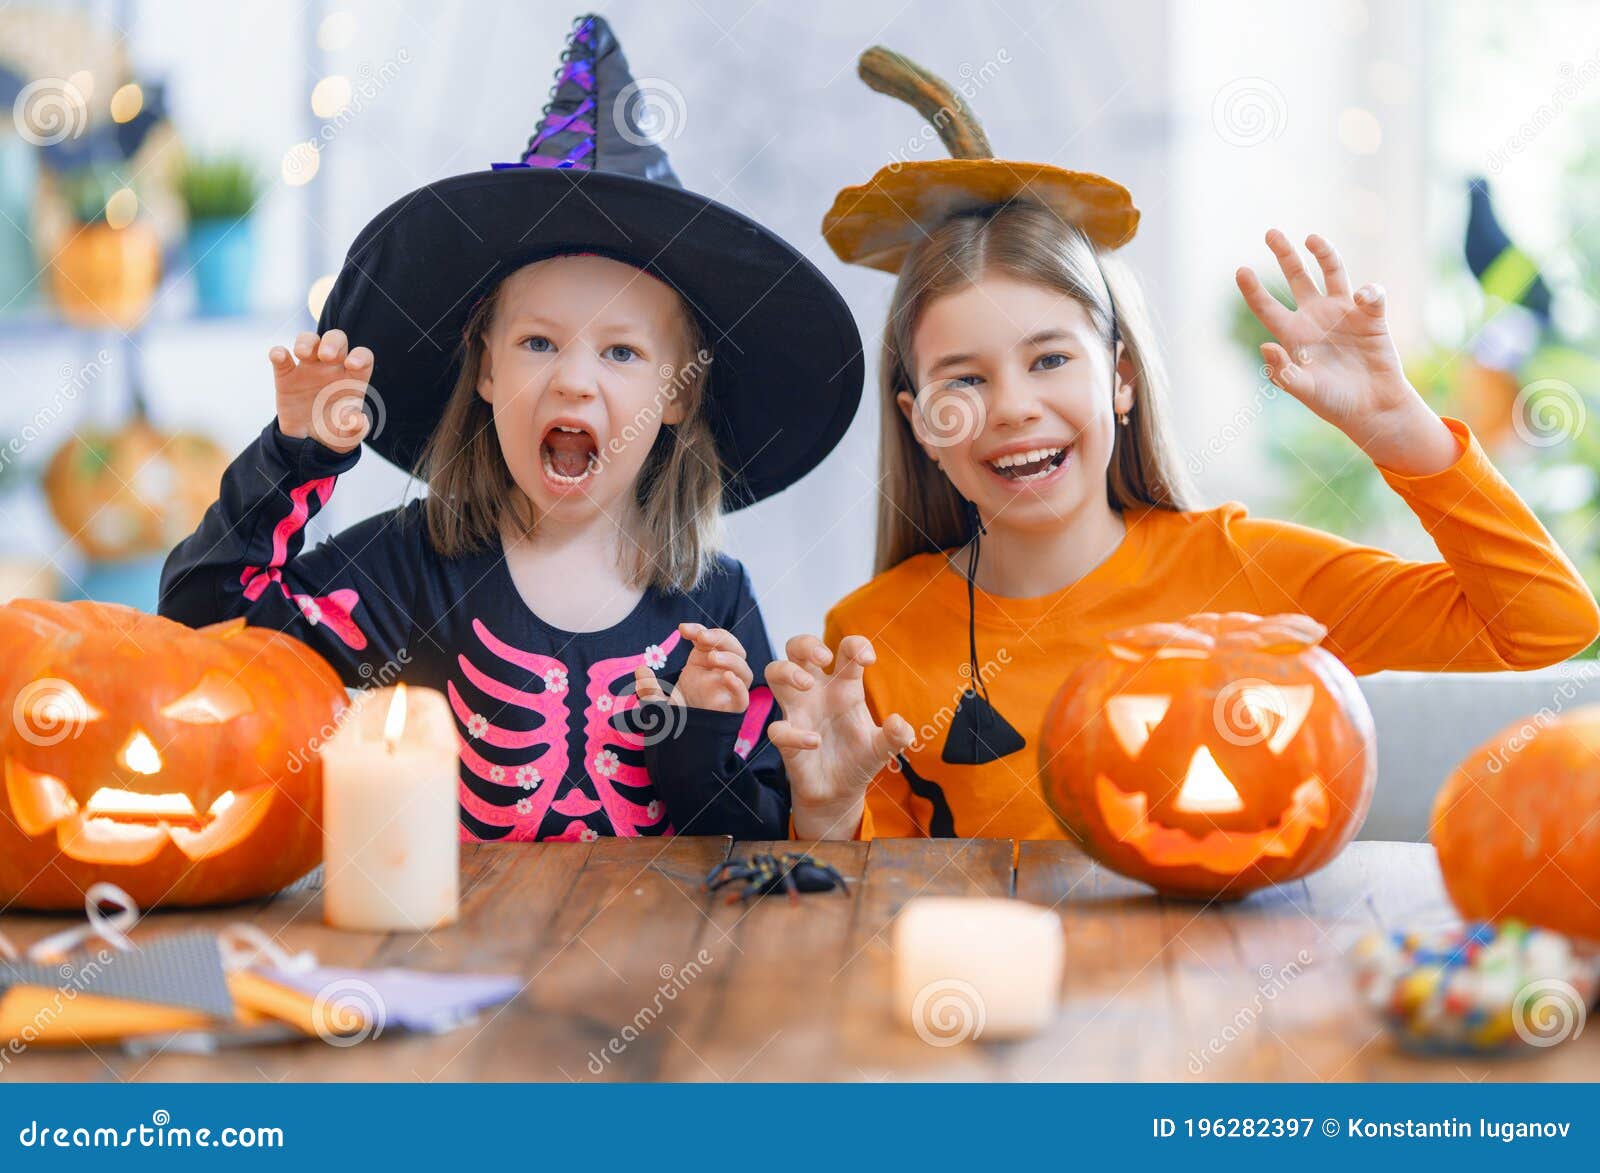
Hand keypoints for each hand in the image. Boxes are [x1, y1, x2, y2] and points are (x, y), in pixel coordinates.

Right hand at [271, 329, 374, 453]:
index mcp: (352, 379)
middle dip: (332, 342)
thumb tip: (357, 420)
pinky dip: (278, 353)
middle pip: (336, 340)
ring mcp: (309, 369)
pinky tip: (279, 356)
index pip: (363, 357)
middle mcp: (332, 368)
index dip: (360, 356)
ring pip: (309, 341)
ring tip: (302, 354)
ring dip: (306, 341)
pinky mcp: (287, 376)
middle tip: (326, 356)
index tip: (352, 364)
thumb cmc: (334, 433)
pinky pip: (281, 358)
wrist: (308, 443)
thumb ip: (355, 428)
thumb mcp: (348, 437)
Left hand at [633, 622, 750, 713]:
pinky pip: (743, 696)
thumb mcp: (658, 702)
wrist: (686, 742)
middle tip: (701, 637)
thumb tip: (641, 671)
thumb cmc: (678, 716)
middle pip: (732, 648)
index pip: (708, 639)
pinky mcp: (733, 708)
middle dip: (720, 637)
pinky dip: (739, 685)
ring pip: (743, 669)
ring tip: (712, 657)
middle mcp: (719, 673)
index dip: (698, 630)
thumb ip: (649, 688)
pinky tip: (727, 677)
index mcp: (703, 664)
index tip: (682, 629)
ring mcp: (729, 691)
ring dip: (731, 658)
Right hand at [765, 634, 912, 839]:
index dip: (856, 645)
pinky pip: (777, 728)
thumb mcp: (883, 748)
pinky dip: (794, 733)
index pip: (845, 650)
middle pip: (798, 648)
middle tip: (824, 658)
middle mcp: (817, 693)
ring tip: (807, 685)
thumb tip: (899, 723)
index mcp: (845, 687)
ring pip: (775, 672)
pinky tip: (815, 742)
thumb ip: (896, 736)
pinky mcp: (786, 738)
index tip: (867, 659)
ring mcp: (798, 712)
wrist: (839, 793)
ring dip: (788, 671)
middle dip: (807, 643)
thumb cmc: (858, 759)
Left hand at [1236, 230, 1457, 474]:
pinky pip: (1370, 294)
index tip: (1240, 270)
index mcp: (1294, 336)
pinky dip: (1368, 291)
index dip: (1253, 290)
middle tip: (1270, 232)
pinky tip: (1364, 298)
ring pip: (1332, 272)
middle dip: (1284, 255)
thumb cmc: (1334, 403)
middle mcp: (1315, 318)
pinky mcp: (1371, 316)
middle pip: (1296, 277)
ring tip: (1311, 237)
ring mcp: (1343, 313)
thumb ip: (1283, 372)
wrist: (1373, 408)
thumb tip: (1265, 346)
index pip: (1267, 308)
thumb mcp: (1304, 390)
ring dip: (1324, 253)